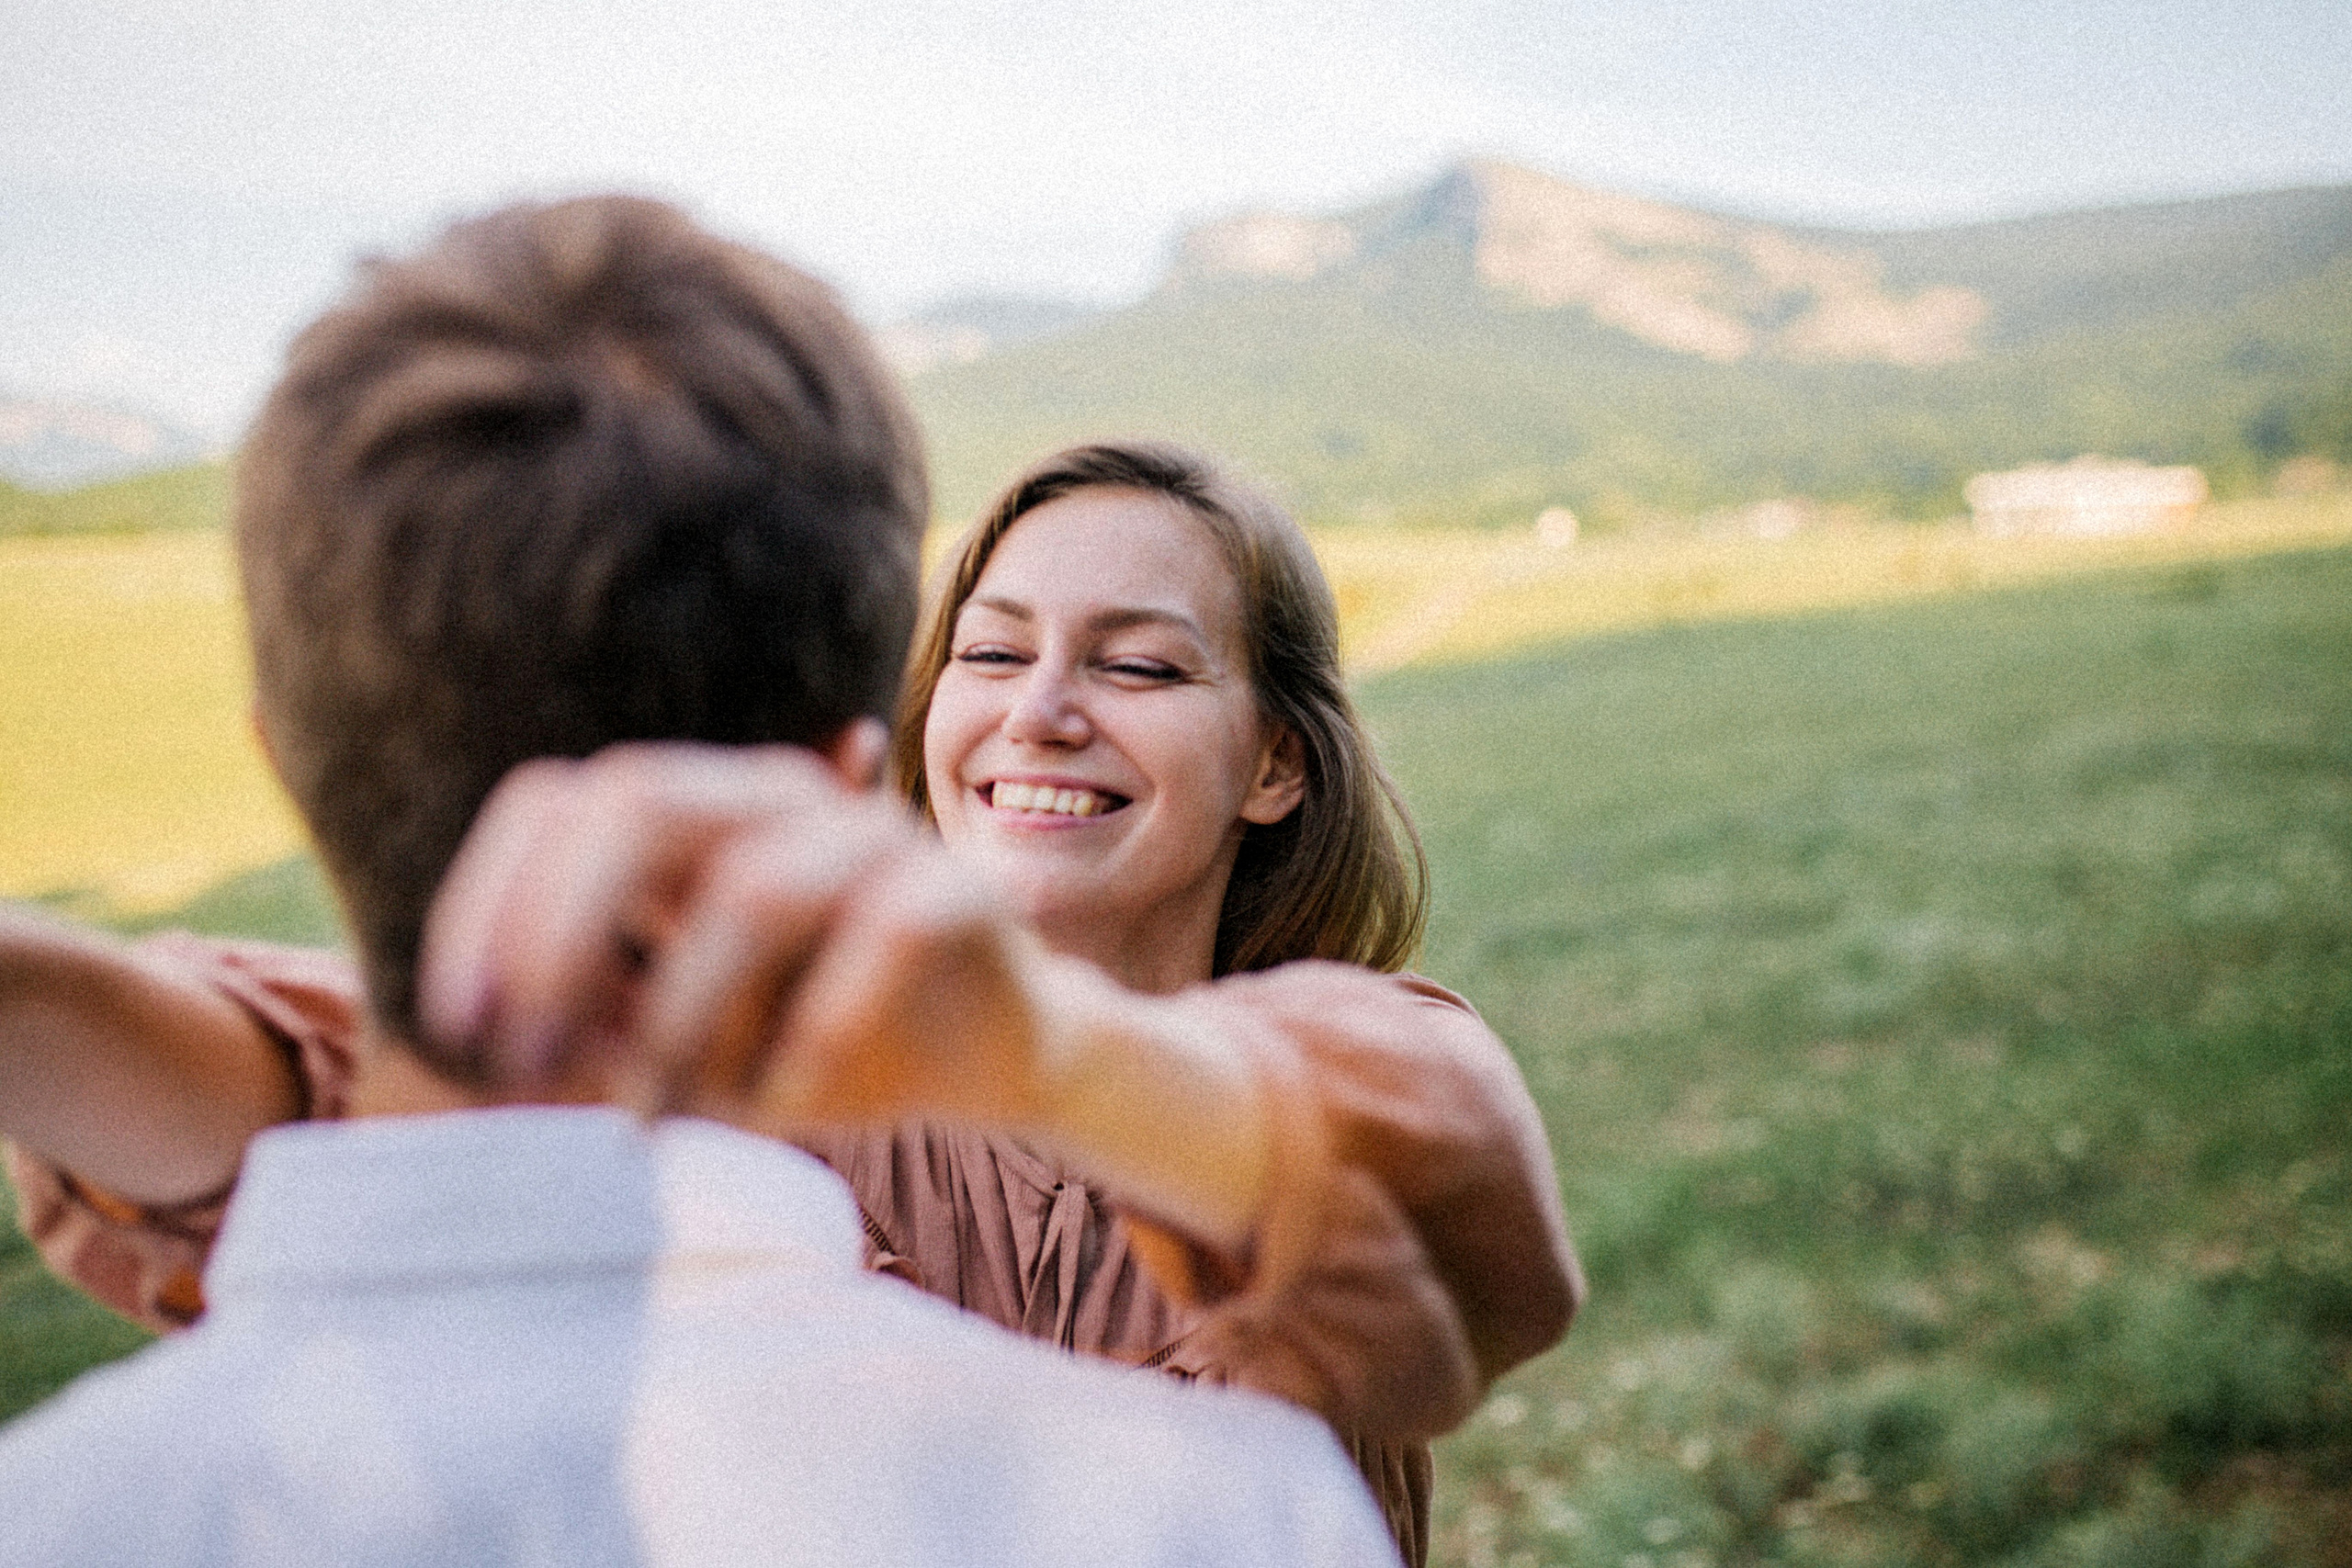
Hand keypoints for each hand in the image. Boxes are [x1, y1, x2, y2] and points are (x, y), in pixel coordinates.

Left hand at [418, 741, 911, 1108]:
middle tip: (530, 1057)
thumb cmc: (818, 1041)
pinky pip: (881, 934)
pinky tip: (784, 1100)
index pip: (564, 800)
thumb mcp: (684, 1040)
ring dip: (686, 1016)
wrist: (993, 1058)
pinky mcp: (958, 889)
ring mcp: (875, 834)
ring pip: (754, 888)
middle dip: (563, 929)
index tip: (460, 1022)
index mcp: (699, 812)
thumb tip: (489, 1037)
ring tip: (661, 1113)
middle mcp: (779, 797)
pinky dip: (815, 1028)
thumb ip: (598, 1020)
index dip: (491, 900)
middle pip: (642, 800)